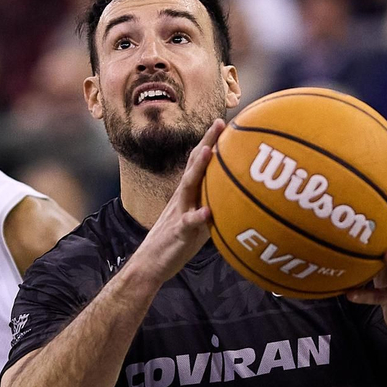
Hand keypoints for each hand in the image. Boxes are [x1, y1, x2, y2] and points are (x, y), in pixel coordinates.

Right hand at [130, 119, 225, 284]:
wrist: (150, 264)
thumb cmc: (176, 243)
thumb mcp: (196, 221)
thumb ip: (212, 208)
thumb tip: (236, 202)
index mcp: (187, 195)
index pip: (199, 163)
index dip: (210, 142)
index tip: (224, 122)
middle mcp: (182, 198)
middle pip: (194, 165)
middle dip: (207, 143)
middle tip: (220, 123)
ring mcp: (178, 213)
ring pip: (188, 187)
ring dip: (199, 168)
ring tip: (210, 152)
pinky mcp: (178, 232)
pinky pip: (189, 223)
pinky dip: (198, 216)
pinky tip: (208, 211)